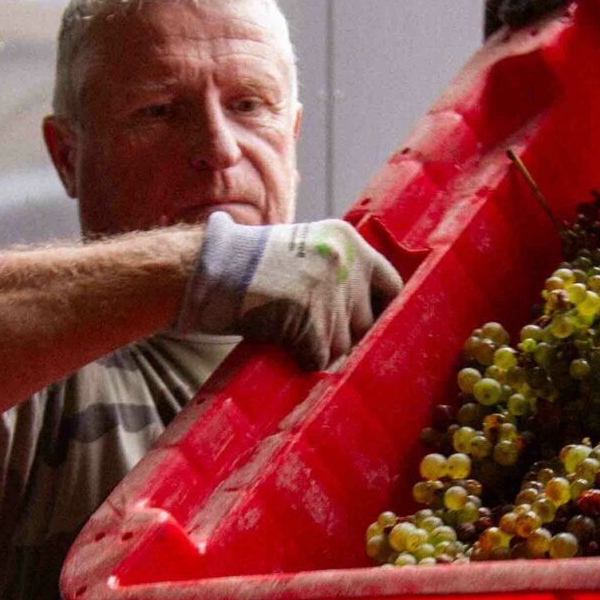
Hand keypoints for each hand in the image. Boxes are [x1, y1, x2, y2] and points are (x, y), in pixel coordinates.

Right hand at [177, 215, 405, 370]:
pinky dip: (300, 359)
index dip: (381, 313)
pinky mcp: (312, 320)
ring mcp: (330, 291)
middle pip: (367, 323)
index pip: (392, 285)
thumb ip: (338, 273)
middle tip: (310, 330)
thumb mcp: (304, 252)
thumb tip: (369, 317)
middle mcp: (345, 261)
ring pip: (342, 345)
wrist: (207, 269)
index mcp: (348, 240)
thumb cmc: (249, 267)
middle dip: (343, 336)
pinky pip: (318, 358)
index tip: (370, 328)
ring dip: (318, 349)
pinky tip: (281, 342)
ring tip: (288, 329)